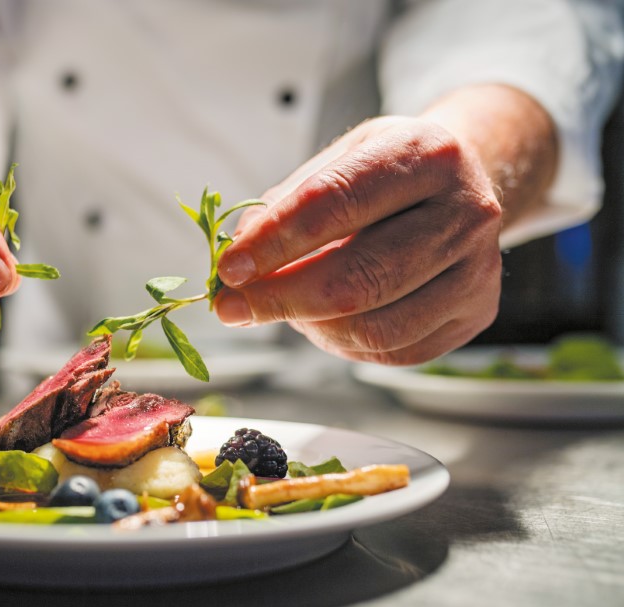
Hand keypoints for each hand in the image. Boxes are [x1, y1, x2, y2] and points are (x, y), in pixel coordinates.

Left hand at [214, 117, 502, 364]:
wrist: (464, 183)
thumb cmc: (388, 173)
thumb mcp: (339, 159)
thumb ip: (286, 204)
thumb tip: (237, 257)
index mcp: (426, 154)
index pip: (335, 203)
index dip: (274, 242)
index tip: (228, 269)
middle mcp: (465, 210)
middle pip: (358, 277)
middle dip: (280, 298)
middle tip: (230, 307)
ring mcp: (478, 268)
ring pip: (375, 326)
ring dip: (309, 326)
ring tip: (281, 307)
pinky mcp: (477, 312)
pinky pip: (393, 351)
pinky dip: (341, 344)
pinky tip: (321, 321)